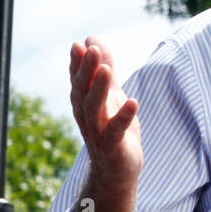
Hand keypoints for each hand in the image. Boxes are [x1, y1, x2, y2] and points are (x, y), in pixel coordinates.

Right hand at [69, 36, 141, 182]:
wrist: (116, 172)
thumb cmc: (112, 130)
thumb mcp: (110, 96)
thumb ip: (103, 69)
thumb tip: (92, 39)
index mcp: (84, 103)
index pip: (77, 80)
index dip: (77, 63)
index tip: (79, 44)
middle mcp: (86, 117)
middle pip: (82, 91)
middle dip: (86, 70)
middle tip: (92, 50)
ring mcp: (98, 133)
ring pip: (94, 109)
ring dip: (99, 89)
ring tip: (107, 70)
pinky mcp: (113, 148)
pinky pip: (115, 132)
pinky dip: (123, 117)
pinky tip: (133, 102)